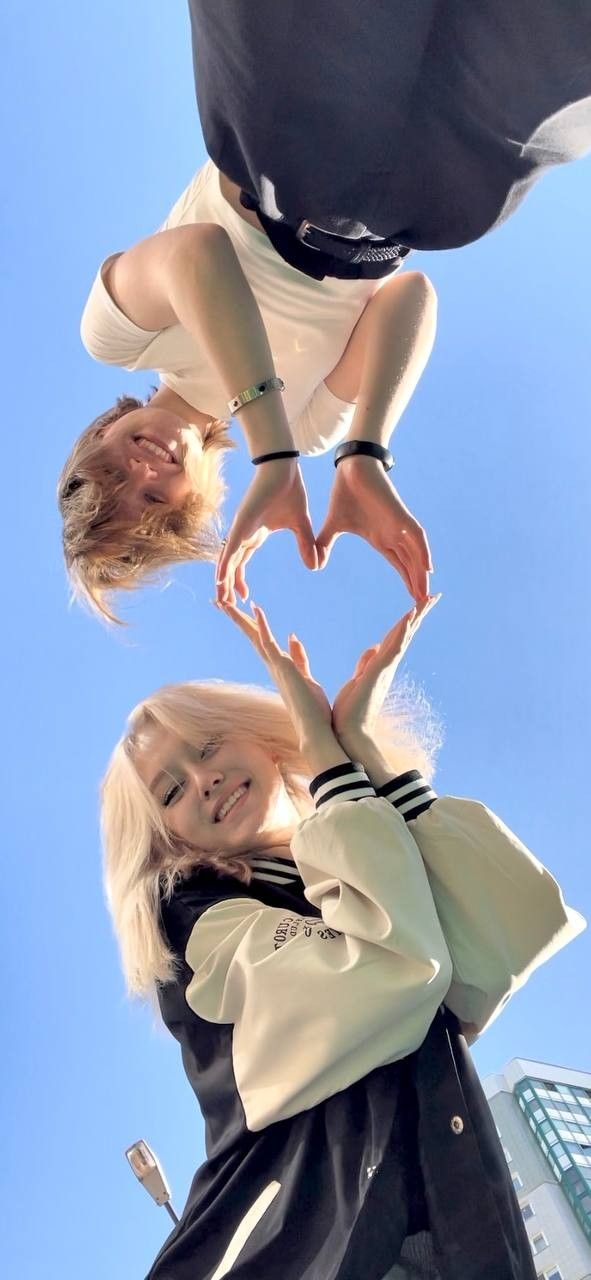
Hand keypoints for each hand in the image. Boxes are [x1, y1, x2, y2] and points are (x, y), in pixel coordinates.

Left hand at [216, 460, 316, 603]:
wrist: (284, 467)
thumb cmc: (289, 490)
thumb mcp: (301, 525)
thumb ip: (305, 544)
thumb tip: (315, 566)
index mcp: (255, 534)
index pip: (242, 561)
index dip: (240, 580)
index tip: (244, 597)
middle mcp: (244, 533)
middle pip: (230, 565)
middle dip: (228, 585)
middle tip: (226, 605)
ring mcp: (241, 528)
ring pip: (227, 560)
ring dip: (223, 581)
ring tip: (221, 600)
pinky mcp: (242, 522)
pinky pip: (230, 548)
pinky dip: (224, 565)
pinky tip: (220, 580)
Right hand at [218, 600, 342, 771]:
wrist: (316, 732)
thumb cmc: (314, 710)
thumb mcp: (306, 676)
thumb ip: (299, 658)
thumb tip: (293, 637)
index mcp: (279, 667)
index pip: (261, 641)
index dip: (250, 624)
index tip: (241, 608)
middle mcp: (273, 666)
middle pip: (252, 637)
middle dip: (237, 619)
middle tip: (220, 601)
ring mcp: (276, 667)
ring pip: (254, 637)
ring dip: (240, 618)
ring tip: (225, 601)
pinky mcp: (283, 668)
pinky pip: (269, 643)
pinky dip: (263, 626)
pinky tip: (256, 609)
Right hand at [315, 455, 432, 600]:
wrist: (351, 468)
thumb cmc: (346, 494)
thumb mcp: (333, 526)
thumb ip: (326, 544)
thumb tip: (314, 564)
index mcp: (380, 538)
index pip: (399, 564)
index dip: (406, 580)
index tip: (412, 599)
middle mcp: (393, 534)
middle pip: (410, 563)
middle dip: (416, 582)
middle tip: (422, 603)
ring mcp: (398, 524)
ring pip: (415, 553)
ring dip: (420, 572)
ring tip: (424, 592)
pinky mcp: (400, 514)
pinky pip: (416, 534)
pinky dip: (423, 550)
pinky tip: (428, 567)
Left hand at [331, 596, 439, 759]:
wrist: (350, 731)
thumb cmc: (352, 709)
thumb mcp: (359, 679)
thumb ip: (366, 663)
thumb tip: (373, 648)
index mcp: (382, 664)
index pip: (397, 636)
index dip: (408, 619)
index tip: (420, 603)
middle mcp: (388, 664)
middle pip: (406, 633)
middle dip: (419, 613)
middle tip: (434, 596)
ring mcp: (385, 667)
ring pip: (403, 637)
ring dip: (414, 618)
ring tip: (426, 600)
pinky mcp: (379, 671)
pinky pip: (393, 648)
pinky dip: (401, 633)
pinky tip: (408, 618)